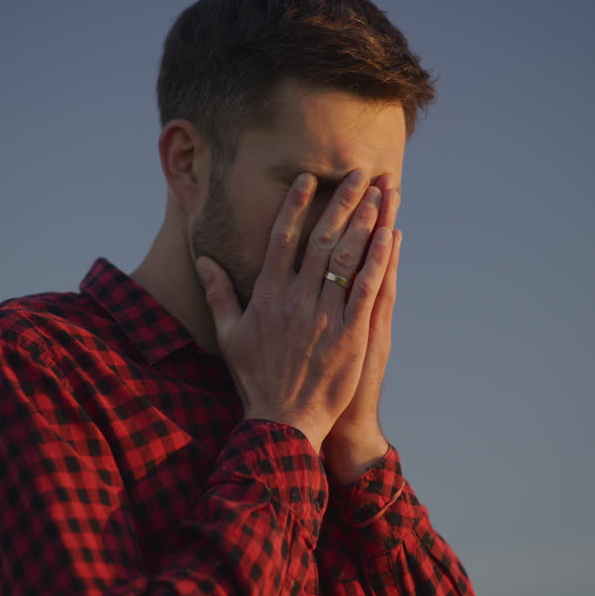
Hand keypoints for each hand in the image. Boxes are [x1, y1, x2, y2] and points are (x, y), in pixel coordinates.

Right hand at [197, 170, 394, 452]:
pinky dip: (379, 261)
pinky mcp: (351, 336)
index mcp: (267, 296)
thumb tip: (203, 259)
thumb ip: (218, 293)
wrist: (283, 422)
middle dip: (343, 202)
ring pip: (347, 259)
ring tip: (381, 193)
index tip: (309, 178)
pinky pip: (366, 290)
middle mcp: (296, 301)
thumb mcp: (228, 335)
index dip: (296, 206)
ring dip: (366, 222)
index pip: (282, 239)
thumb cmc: (255, 379)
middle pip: (322, 240)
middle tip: (360, 173)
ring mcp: (325, 317)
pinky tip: (390, 236)